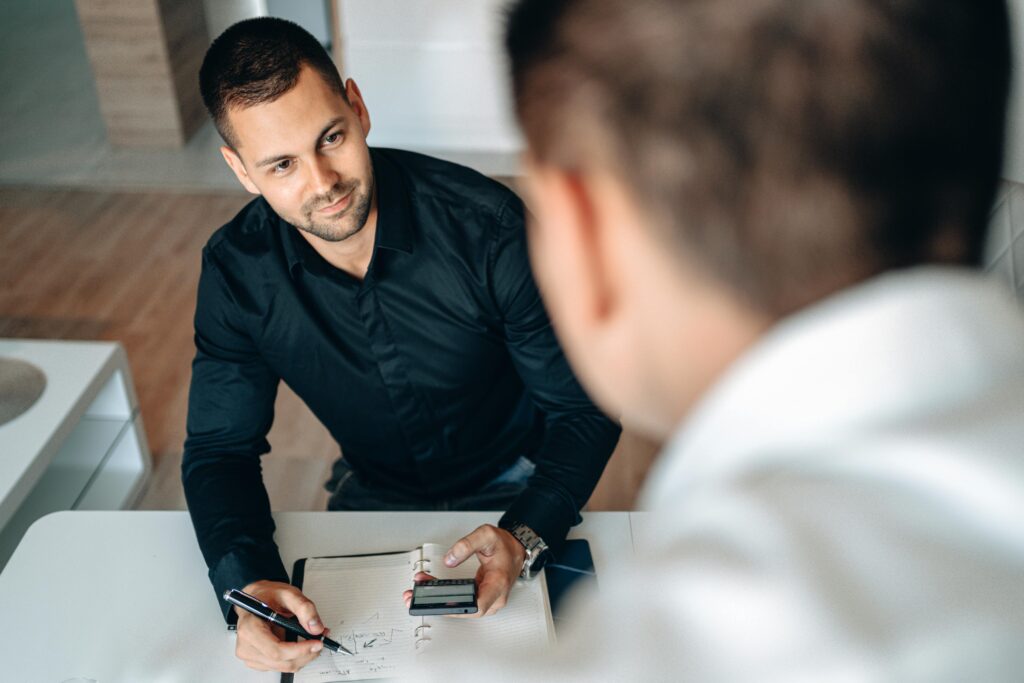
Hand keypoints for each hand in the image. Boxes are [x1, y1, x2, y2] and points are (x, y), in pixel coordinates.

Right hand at [234, 579, 328, 672]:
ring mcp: (250, 655)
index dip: (299, 650)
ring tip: (312, 640)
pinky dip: (296, 657)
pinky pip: (282, 666)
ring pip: (284, 667)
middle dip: (306, 654)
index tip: (317, 643)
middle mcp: (246, 646)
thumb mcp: (289, 594)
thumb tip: (315, 628)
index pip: (276, 651)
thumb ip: (304, 608)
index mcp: (250, 628)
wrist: (257, 599)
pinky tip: (300, 645)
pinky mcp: (257, 661)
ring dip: (303, 656)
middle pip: (282, 662)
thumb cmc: (268, 596)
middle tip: (320, 640)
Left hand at [402, 524, 525, 616]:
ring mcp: (488, 600)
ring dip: (439, 601)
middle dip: (439, 605)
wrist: (515, 548)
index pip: (478, 606)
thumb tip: (450, 559)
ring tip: (419, 590)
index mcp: (498, 583)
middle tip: (416, 597)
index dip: (457, 608)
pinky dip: (445, 596)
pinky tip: (431, 588)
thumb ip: (466, 545)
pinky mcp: (481, 598)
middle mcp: (494, 597)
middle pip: (465, 610)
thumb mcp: (486, 536)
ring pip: (461, 608)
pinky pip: (462, 602)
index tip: (439, 603)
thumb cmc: (505, 545)